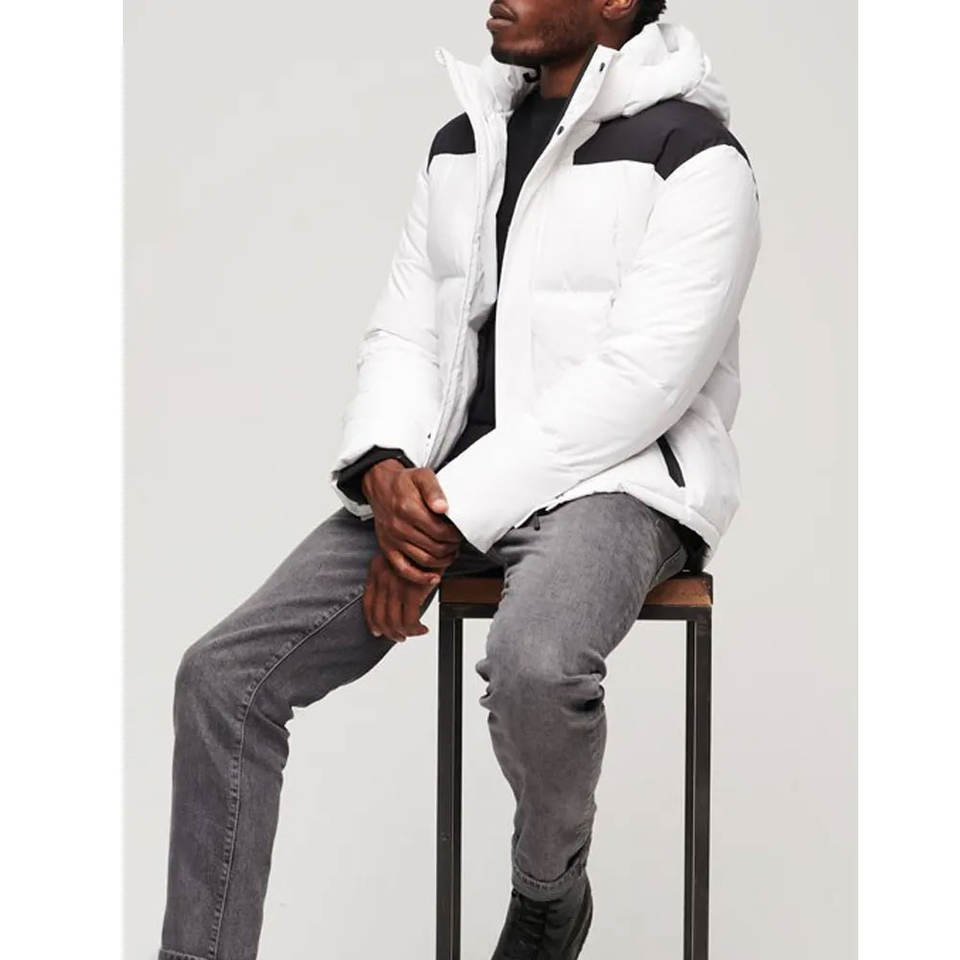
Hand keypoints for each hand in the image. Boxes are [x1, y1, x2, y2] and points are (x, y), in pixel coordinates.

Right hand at [362, 460, 461, 583]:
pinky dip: (420, 577)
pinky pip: (404, 569)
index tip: (459, 533)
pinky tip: (434, 577)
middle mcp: (399, 526)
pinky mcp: (387, 548)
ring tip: (450, 554)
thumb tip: (443, 508)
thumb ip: (434, 490)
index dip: (454, 535)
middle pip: (434, 547)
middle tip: (456, 543)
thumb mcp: (422, 476)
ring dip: (442, 561)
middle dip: (451, 548)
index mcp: (408, 509)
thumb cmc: (404, 482)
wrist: (381, 485)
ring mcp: (392, 539)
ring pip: (424, 560)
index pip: (440, 531)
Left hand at [363, 551, 436, 641]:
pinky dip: (415, 629)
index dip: (371, 621)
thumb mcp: (397, 559)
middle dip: (389, 632)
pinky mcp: (411, 591)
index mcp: (376, 569)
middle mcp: (382, 578)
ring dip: (404, 633)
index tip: (377, 630)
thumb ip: (389, 576)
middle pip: (379, 617)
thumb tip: (390, 601)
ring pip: (394, 622)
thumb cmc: (419, 550)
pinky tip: (422, 628)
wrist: (434, 539)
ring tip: (414, 632)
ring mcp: (396, 585)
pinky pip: (410, 621)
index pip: (368, 603)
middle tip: (399, 636)